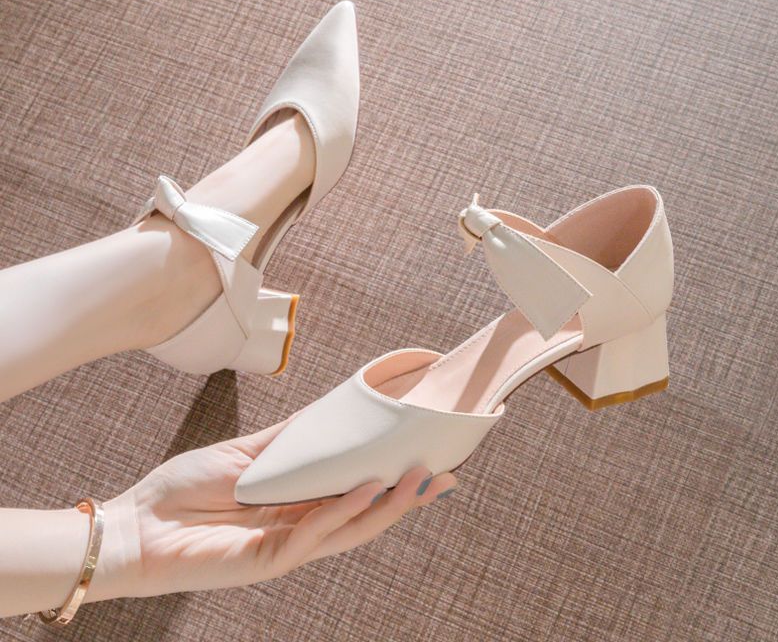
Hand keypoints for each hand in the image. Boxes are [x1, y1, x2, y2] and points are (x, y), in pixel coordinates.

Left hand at [91, 420, 456, 600]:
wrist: (137, 524)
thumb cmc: (186, 490)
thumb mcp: (246, 455)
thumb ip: (287, 440)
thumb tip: (327, 411)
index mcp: (298, 507)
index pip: (357, 494)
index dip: (394, 481)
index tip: (430, 460)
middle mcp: (301, 530)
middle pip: (366, 516)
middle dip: (406, 498)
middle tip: (446, 473)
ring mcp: (288, 548)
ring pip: (351, 529)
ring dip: (388, 506)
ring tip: (421, 479)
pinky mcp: (268, 560)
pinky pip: (314, 535)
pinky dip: (343, 511)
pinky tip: (367, 488)